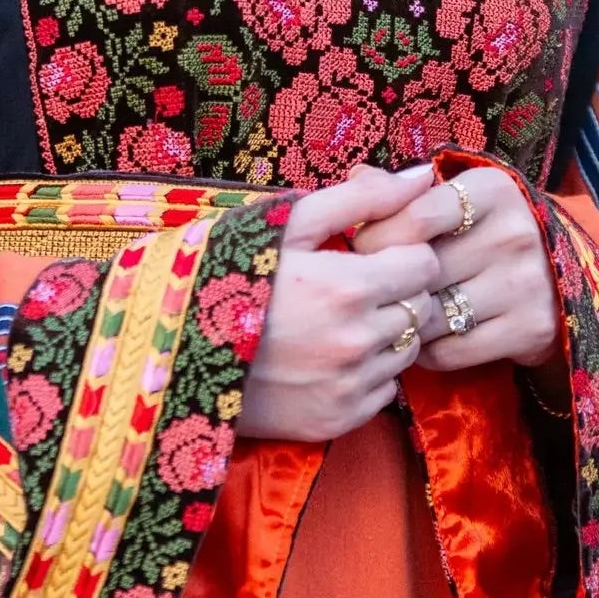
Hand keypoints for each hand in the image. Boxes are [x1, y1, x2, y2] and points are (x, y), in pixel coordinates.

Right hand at [238, 164, 441, 441]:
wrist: (172, 349)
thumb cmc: (227, 272)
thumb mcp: (287, 223)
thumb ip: (361, 198)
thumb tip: (423, 176)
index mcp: (348, 287)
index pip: (426, 264)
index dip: (404, 253)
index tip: (373, 254)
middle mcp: (356, 342)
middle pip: (424, 309)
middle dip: (401, 291)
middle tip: (357, 285)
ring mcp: (348, 387)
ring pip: (408, 351)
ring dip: (387, 332)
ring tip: (338, 320)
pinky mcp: (336, 421)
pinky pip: (385, 392)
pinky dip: (369, 373)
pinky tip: (328, 356)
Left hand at [351, 164, 562, 377]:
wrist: (561, 278)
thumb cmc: (484, 233)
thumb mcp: (455, 199)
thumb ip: (403, 191)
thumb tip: (356, 177)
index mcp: (492, 189)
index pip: (417, 215)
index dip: (376, 236)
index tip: (362, 248)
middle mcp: (514, 232)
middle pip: (421, 269)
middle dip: (386, 284)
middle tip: (374, 289)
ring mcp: (525, 283)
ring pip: (430, 315)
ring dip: (405, 321)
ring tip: (398, 314)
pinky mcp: (530, 329)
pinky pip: (449, 351)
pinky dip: (426, 351)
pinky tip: (426, 338)